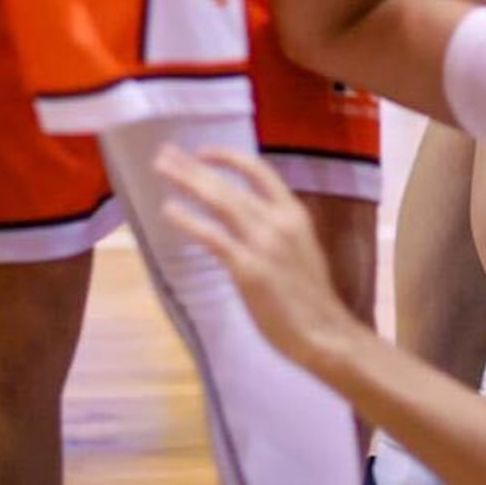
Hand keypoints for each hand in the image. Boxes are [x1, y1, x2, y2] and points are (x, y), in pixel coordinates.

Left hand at [160, 143, 354, 370]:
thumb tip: (247, 218)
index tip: (202, 152)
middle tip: (166, 153)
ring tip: (162, 169)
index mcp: (294, 213)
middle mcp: (279, 220)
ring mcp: (263, 244)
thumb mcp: (301, 248)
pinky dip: (189, 220)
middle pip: (230, 184)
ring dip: (188, 182)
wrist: (323, 332)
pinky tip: (169, 210)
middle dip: (194, 167)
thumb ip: (276, 230)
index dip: (229, 158)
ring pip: (220, 201)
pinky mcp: (248, 269)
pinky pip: (213, 237)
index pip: (259, 171)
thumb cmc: (311, 297)